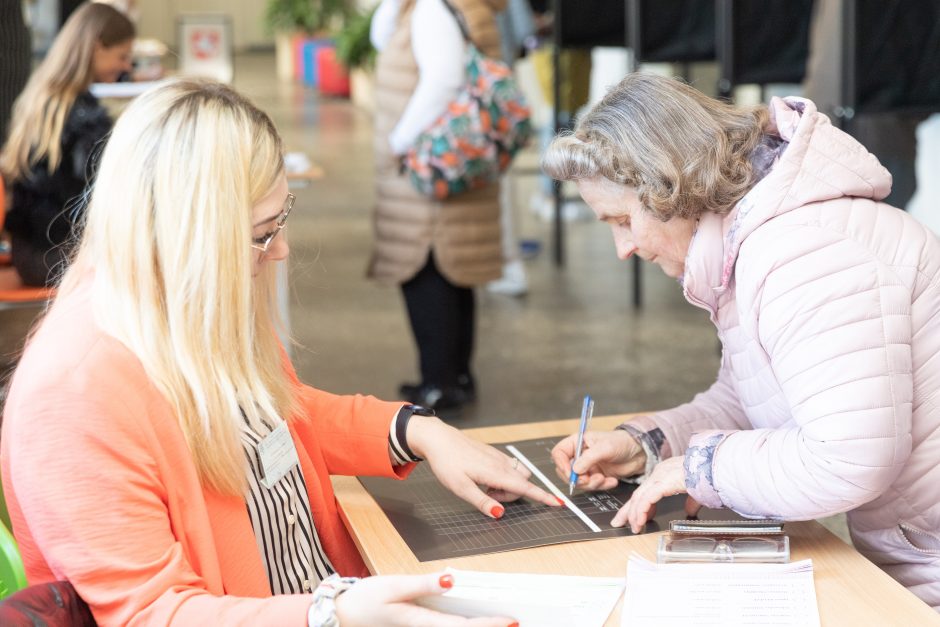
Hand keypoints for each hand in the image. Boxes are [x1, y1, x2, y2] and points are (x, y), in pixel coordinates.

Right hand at [335, 571, 516, 626]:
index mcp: (419, 621)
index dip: (488, 626)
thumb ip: (423, 584)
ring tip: (500, 623)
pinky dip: (461, 626)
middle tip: (514, 623)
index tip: (509, 621)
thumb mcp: (393, 585)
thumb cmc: (364, 601)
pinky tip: (472, 622)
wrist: (340, 616)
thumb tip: (451, 580)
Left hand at [408, 416, 561, 517]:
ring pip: (517, 475)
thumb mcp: (460, 487)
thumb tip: (499, 513)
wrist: (440, 439)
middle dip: (512, 495)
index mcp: (495, 472)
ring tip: (485, 487)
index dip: (542, 496)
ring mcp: (499, 457)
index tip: (557, 502)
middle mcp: (501, 463)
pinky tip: (484, 478)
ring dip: (508, 487)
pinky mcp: (495, 454)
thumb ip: (482, 501)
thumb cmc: (448, 463)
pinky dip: (503, 478)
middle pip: (522, 484)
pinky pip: (509, 468)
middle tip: (487, 496)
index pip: (525, 487)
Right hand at [551, 429, 646, 490]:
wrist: (639, 452)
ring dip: (591, 484)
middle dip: (577, 479)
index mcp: (577, 442)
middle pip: (566, 471)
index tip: (571, 473)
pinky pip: (592, 486)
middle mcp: (580, 455)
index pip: (559, 453)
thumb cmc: (621, 442)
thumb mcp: (604, 447)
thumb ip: (588, 458)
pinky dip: (601, 486)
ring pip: (579, 482)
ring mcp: (588, 467)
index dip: (561, 464)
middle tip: (589, 479)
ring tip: (603, 479)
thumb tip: (574, 470)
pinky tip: (612, 481)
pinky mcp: (596, 476)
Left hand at [610, 456, 700, 531]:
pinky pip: (646, 499)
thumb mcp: (695, 492)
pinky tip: (639, 521)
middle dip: (628, 510)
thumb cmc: (707, 476)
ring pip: (639, 497)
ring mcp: (659, 477)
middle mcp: (659, 474)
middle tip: (619, 522)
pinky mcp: (662, 483)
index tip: (634, 517)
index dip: (639, 505)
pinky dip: (641, 512)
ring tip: (633, 527)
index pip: (646, 491)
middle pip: (638, 494)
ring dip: (633, 514)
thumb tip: (689, 511)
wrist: (714, 468)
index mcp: (665, 474)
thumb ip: (690, 501)